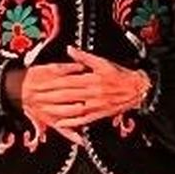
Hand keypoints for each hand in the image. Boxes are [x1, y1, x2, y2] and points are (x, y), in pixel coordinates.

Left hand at [19, 50, 147, 136]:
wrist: (137, 88)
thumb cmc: (120, 74)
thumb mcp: (102, 62)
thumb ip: (84, 57)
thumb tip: (69, 49)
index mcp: (92, 78)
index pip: (69, 80)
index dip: (53, 82)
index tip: (41, 82)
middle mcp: (93, 92)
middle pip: (68, 95)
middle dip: (51, 96)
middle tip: (37, 98)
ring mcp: (96, 105)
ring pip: (74, 108)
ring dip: (59, 110)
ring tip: (44, 111)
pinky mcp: (100, 114)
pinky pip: (84, 120)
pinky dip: (72, 123)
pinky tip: (62, 124)